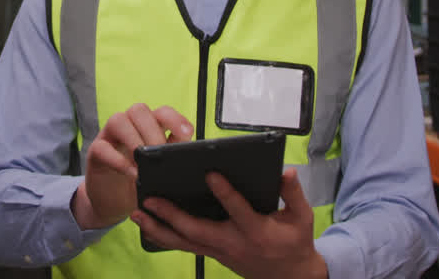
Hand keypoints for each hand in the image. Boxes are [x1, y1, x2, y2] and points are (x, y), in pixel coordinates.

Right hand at [71, 104, 193, 229]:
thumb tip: (187, 160)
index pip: (162, 112)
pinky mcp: (95, 153)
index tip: (187, 134)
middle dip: (153, 131)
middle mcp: (129, 127)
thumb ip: (171, 162)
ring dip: (134, 140)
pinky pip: (102, 147)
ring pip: (118, 120)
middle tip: (160, 155)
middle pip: (139, 110)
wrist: (113, 203)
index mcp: (149, 128)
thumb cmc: (140, 184)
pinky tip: (131, 173)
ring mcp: (110, 138)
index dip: (175, 118)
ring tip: (143, 162)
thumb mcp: (160, 174)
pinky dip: (118, 160)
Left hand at [131, 167, 328, 278]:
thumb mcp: (302, 217)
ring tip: (136, 214)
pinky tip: (146, 226)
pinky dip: (164, 237)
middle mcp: (233, 242)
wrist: (290, 277)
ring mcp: (219, 251)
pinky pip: (184, 246)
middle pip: (197, 230)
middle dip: (172, 215)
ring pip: (184, 242)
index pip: (237, 210)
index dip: (225, 193)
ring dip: (158, 229)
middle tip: (150, 199)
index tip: (209, 173)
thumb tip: (285, 171)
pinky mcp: (212, 254)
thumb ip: (293, 193)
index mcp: (256, 230)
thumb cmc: (295, 241)